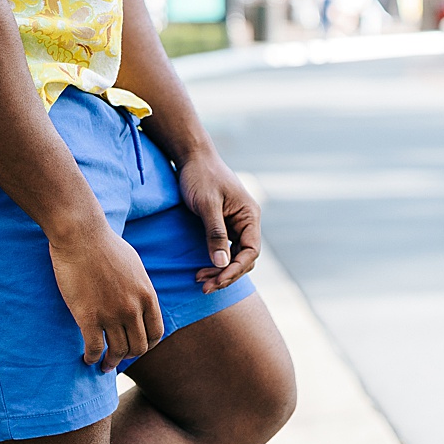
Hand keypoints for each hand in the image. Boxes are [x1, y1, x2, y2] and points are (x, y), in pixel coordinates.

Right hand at [49, 224, 164, 371]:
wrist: (81, 234)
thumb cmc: (105, 244)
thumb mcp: (134, 265)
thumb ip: (140, 287)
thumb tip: (140, 300)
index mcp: (147, 295)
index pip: (156, 333)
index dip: (147, 346)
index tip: (136, 348)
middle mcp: (132, 308)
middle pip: (138, 347)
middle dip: (128, 356)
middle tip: (118, 358)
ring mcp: (111, 314)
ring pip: (117, 352)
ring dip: (110, 362)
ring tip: (103, 364)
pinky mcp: (88, 316)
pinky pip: (94, 348)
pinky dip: (92, 357)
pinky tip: (87, 358)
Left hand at [177, 151, 260, 292]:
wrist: (191, 157)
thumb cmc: (201, 175)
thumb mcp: (207, 204)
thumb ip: (216, 233)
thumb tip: (222, 264)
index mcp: (249, 216)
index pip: (251, 251)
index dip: (236, 269)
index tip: (217, 280)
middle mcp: (246, 221)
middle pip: (244, 258)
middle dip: (226, 274)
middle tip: (204, 286)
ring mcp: (236, 223)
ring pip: (234, 256)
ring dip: (219, 271)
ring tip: (200, 280)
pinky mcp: (224, 224)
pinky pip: (224, 249)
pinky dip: (215, 261)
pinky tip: (202, 268)